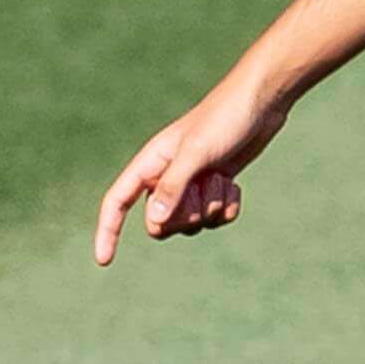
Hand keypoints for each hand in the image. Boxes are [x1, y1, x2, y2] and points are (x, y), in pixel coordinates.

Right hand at [94, 77, 286, 264]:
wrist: (260, 103)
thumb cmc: (224, 119)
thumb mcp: (197, 153)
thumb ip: (173, 187)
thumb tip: (152, 223)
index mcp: (150, 164)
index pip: (117, 202)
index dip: (108, 231)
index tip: (104, 260)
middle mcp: (166, 176)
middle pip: (159, 224)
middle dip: (183, 215)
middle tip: (202, 186)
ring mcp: (192, 184)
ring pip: (191, 224)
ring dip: (210, 207)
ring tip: (220, 176)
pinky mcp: (215, 187)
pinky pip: (216, 219)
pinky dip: (227, 206)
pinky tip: (234, 183)